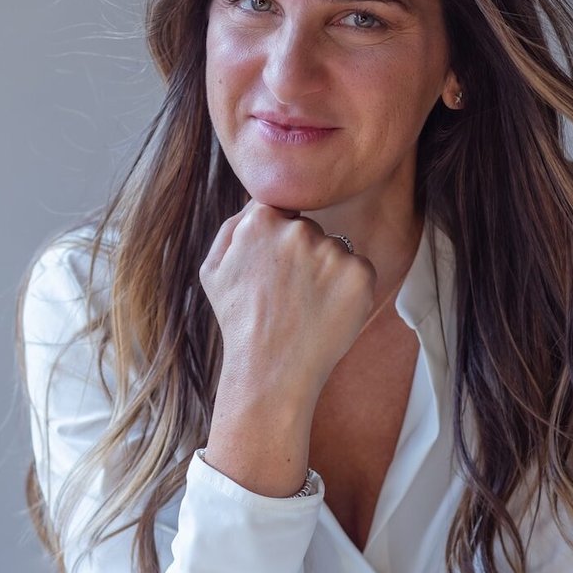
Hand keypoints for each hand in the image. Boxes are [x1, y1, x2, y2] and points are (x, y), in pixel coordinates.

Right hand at [199, 200, 377, 408]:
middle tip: (288, 296)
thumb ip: (234, 226)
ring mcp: (331, 250)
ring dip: (326, 274)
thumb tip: (258, 202)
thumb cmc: (240, 322)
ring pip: (335, 251)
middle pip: (310, 230)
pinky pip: (359, 270)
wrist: (270, 370)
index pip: (282, 211)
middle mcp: (298, 229)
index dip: (279, 242)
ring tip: (305, 309)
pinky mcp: (359, 273)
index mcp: (261, 221)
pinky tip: (327, 314)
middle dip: (303, 256)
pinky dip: (349, 291)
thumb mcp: (214, 270)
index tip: (275, 271)